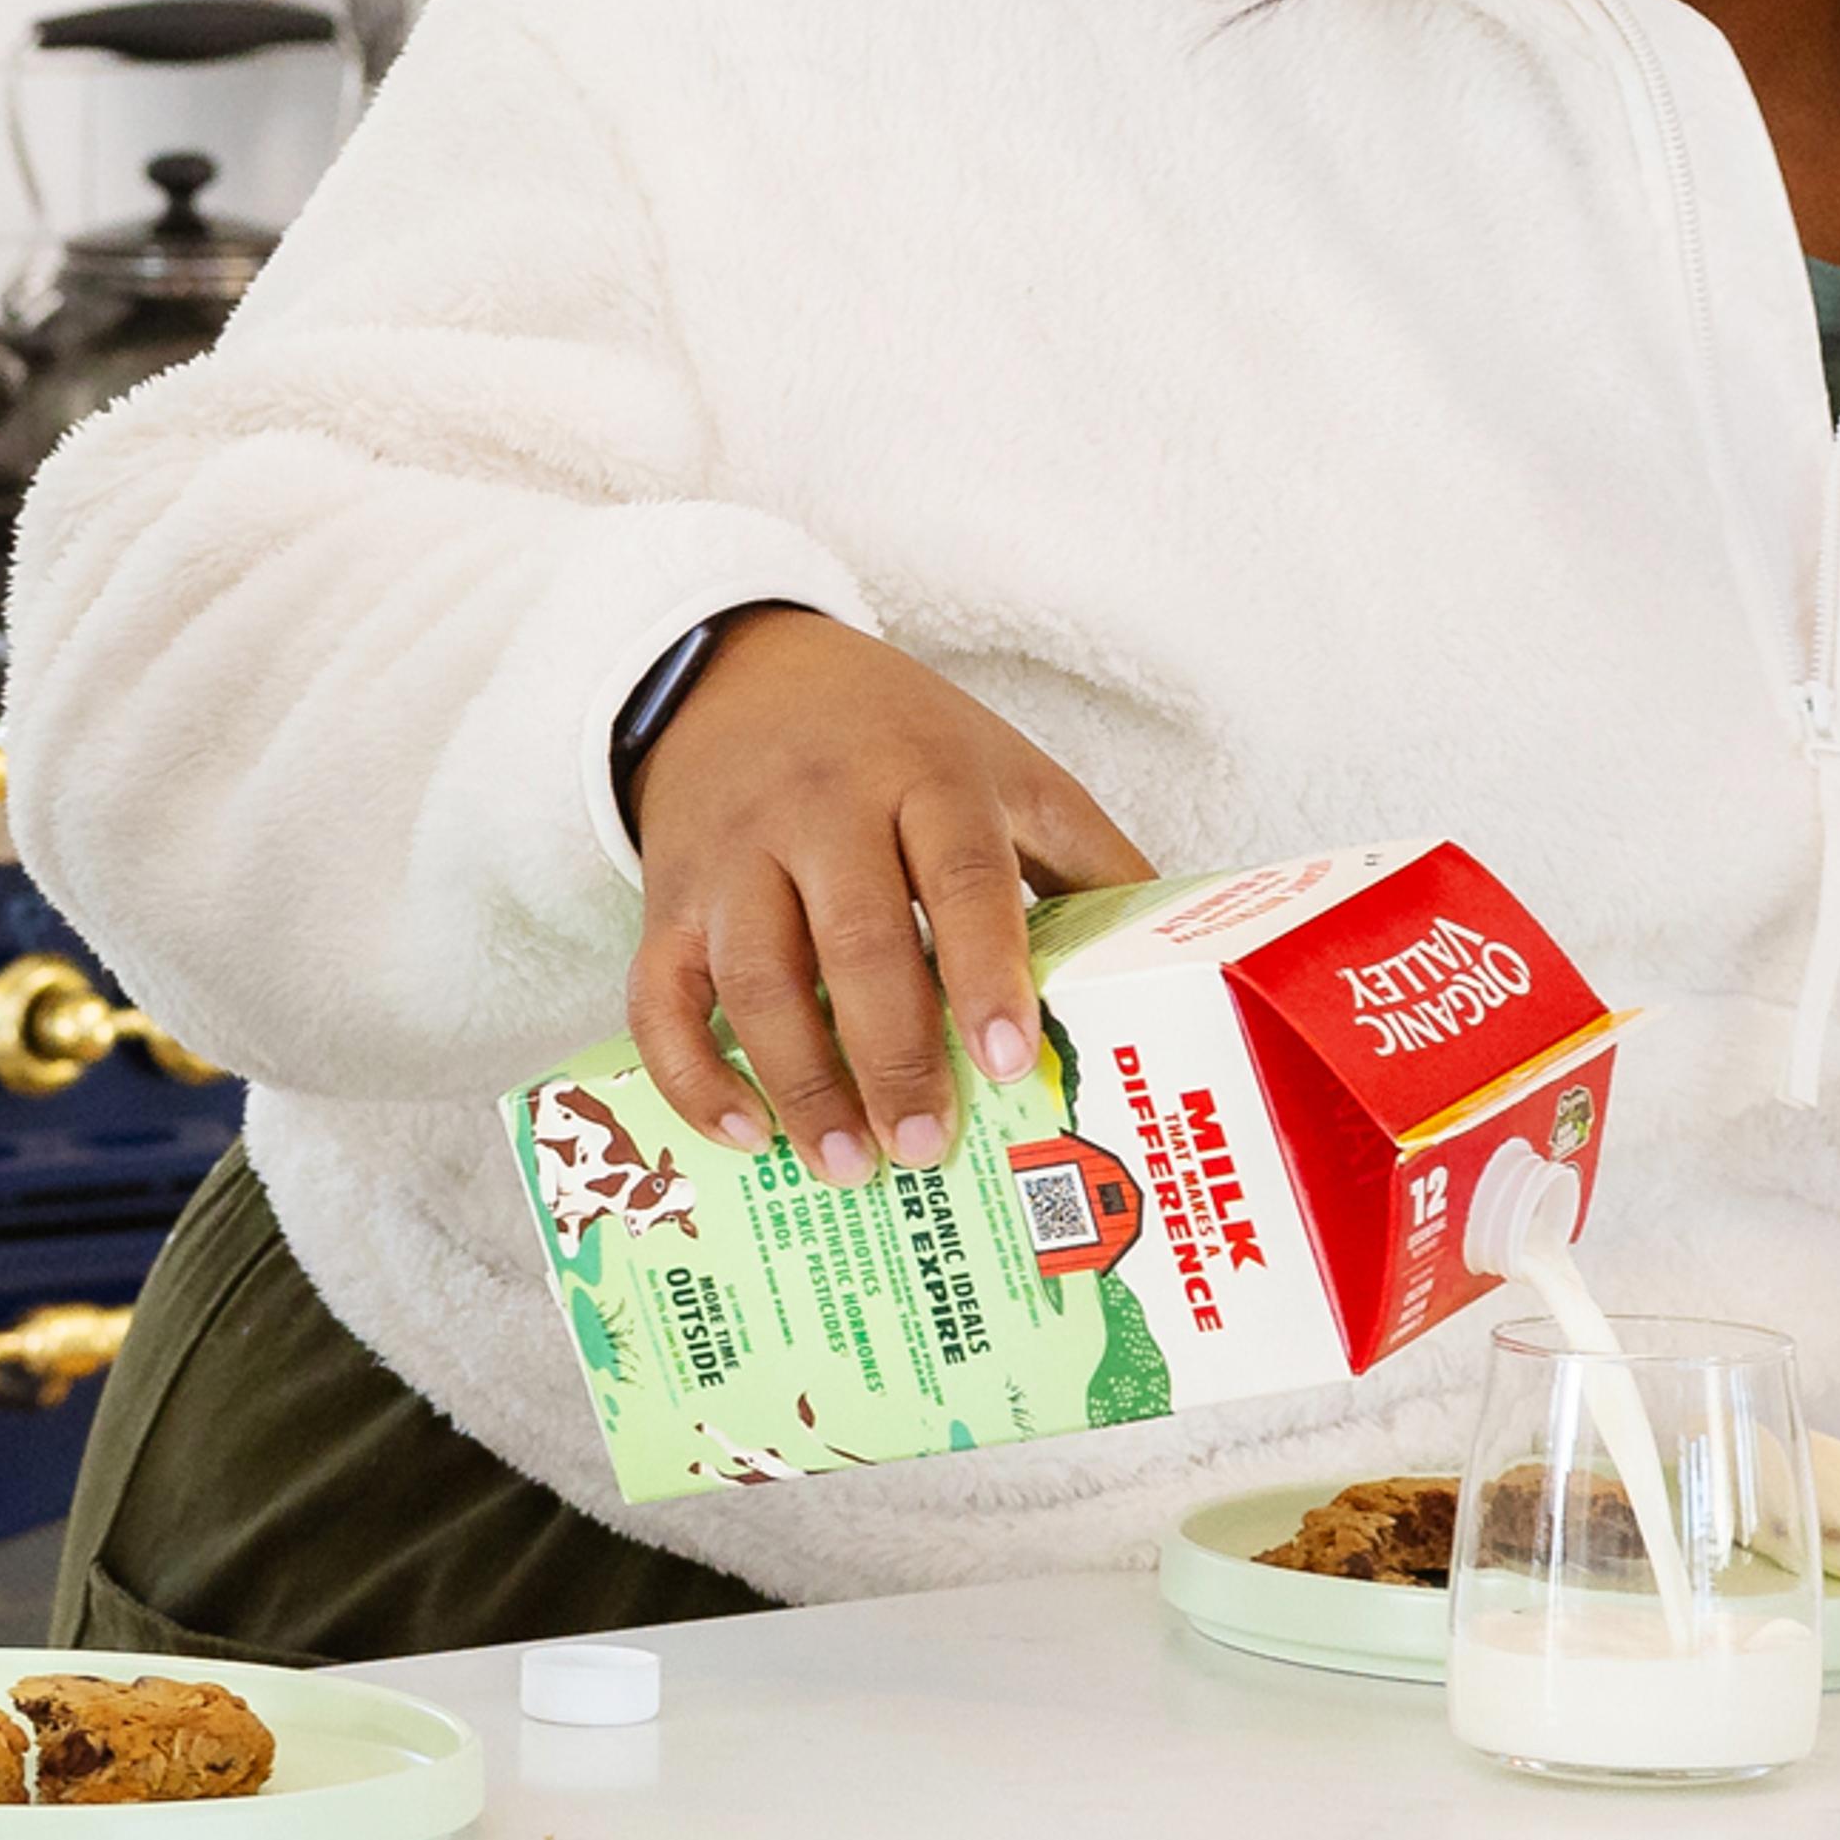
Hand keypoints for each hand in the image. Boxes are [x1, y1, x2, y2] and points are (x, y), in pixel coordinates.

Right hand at [621, 611, 1152, 1188]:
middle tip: (924, 1147)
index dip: (985, 967)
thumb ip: (1085, 855)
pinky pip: (658, 994)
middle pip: (854, 937)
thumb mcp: (1003, 768)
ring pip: (754, 974)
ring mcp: (734, 854)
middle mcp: (821, 807)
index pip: (957, 871)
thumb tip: (1180, 965)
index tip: (1009, 1060)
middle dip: (891, 1053)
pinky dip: (692, 1072)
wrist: (742, 674)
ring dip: (799, 1080)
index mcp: (925, 774)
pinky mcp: (668, 898)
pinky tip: (743, 1133)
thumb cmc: (898, 742)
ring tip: (846, 1165)